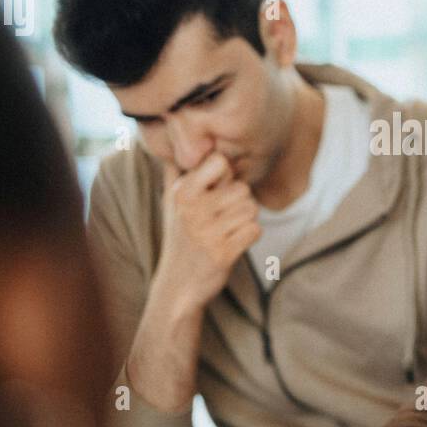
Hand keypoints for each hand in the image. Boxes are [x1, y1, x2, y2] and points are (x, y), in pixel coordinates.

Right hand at [154, 152, 260, 310]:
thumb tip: (171, 142)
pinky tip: (234, 243)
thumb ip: (175, 173)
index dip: (226, 175)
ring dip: (246, 220)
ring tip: (227, 231)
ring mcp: (207, 232)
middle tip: (224, 218)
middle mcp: (192, 210)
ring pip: (252, 209)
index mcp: (182, 193)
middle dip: (240, 202)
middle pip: (242, 188)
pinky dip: (250, 237)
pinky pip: (255, 230)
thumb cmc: (180, 238)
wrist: (177, 285)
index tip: (216, 191)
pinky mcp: (223, 254)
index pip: (219, 162)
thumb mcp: (170, 204)